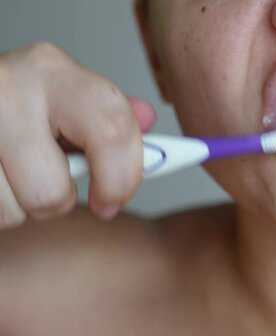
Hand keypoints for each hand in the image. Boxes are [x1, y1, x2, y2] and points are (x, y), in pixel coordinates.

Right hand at [0, 42, 155, 228]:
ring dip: (17, 204)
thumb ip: (112, 117)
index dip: (121, 180)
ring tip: (13, 169)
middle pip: (52, 192)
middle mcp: (10, 90)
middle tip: (49, 178)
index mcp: (55, 73)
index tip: (110, 199)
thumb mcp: (70, 98)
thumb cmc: (24, 102)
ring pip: (12, 209)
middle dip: (57, 199)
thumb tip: (149, 120)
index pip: (113, 133)